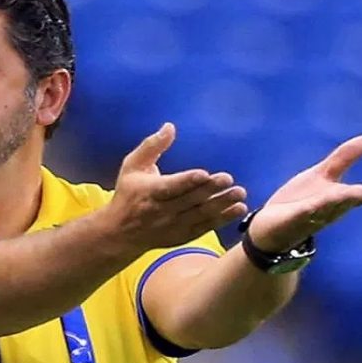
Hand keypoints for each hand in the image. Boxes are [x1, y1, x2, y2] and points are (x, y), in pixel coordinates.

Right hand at [103, 123, 247, 249]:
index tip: (204, 174)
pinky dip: (223, 219)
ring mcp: (173, 226)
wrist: (121, 233)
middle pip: (190, 200)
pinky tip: (238, 210)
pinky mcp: (183, 235)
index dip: (187, 181)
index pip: (171, 186)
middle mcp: (162, 211)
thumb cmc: (128, 194)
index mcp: (150, 192)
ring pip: (201, 215)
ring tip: (240, 195)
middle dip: (210, 190)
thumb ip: (152, 146)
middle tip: (229, 180)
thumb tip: (170, 127)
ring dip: (222, 205)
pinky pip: (205, 227)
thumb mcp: (132, 166)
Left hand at [247, 135, 361, 251]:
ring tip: (347, 196)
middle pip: (342, 203)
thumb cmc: (301, 200)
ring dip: (334, 203)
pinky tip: (310, 206)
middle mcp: (327, 210)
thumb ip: (345, 158)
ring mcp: (310, 216)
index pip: (356, 196)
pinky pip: (301, 215)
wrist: (271, 227)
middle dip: (352, 197)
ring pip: (324, 209)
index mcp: (337, 199)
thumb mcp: (322, 175)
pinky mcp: (292, 220)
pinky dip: (307, 211)